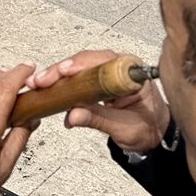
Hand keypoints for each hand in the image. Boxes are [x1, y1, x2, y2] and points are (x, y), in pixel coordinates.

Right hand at [26, 50, 169, 153]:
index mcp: (131, 73)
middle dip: (60, 70)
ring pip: (78, 67)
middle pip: (84, 61)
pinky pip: (78, 76)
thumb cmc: (148, 127)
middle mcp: (119, 67)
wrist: (156, 134)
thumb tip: (73, 115)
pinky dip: (63, 83)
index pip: (101, 62)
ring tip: (39, 83)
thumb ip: (98, 120)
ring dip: (58, 76)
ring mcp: (108, 72)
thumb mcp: (124, 127)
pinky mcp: (98, 80)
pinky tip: (49, 89)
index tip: (62, 72)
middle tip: (41, 81)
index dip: (79, 66)